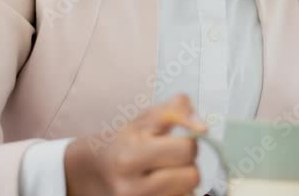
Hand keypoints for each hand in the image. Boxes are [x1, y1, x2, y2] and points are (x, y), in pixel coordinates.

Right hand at [65, 93, 205, 195]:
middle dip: (188, 164)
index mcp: (131, 156)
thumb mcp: (144, 120)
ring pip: (189, 193)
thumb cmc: (125, 142)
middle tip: (172, 159)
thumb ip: (175, 111)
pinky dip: (177, 193)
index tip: (176, 141)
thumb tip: (203, 127)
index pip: (186, 150)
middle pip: (192, 177)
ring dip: (183, 181)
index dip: (188, 142)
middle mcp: (132, 188)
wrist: (95, 172)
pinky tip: (163, 186)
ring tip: (166, 173)